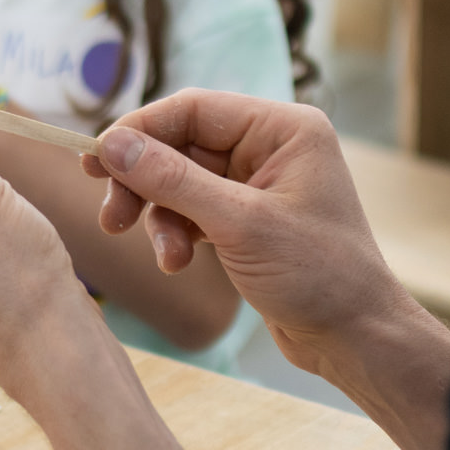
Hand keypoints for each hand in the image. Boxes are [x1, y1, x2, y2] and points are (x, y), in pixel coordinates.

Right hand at [85, 92, 406, 373]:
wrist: (355, 339)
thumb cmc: (318, 275)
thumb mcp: (239, 224)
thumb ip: (173, 181)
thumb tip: (113, 144)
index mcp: (283, 129)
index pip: (193, 110)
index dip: (140, 131)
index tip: (95, 159)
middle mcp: (270, 147)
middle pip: (180, 145)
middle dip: (144, 183)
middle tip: (111, 218)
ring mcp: (257, 184)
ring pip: (180, 182)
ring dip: (160, 217)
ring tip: (164, 257)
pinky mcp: (246, 219)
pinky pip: (192, 211)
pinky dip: (177, 234)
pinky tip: (177, 264)